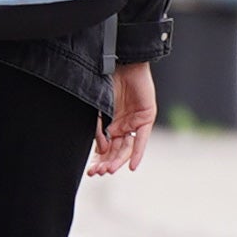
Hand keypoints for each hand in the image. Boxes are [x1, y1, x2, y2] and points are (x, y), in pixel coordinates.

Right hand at [88, 61, 155, 175]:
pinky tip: (131, 166)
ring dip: (118, 160)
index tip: (90, 171)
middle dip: (107, 162)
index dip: (98, 160)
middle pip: (115, 150)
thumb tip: (101, 149)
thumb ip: (99, 129)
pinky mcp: (146, 119)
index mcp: (109, 123)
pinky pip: (141, 140)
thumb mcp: (98, 108)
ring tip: (109, 170)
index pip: (105, 148)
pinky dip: (136, 153)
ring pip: (126, 148)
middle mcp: (122, 126)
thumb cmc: (106, 81)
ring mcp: (134, 123)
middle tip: (98, 173)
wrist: (122, 63)